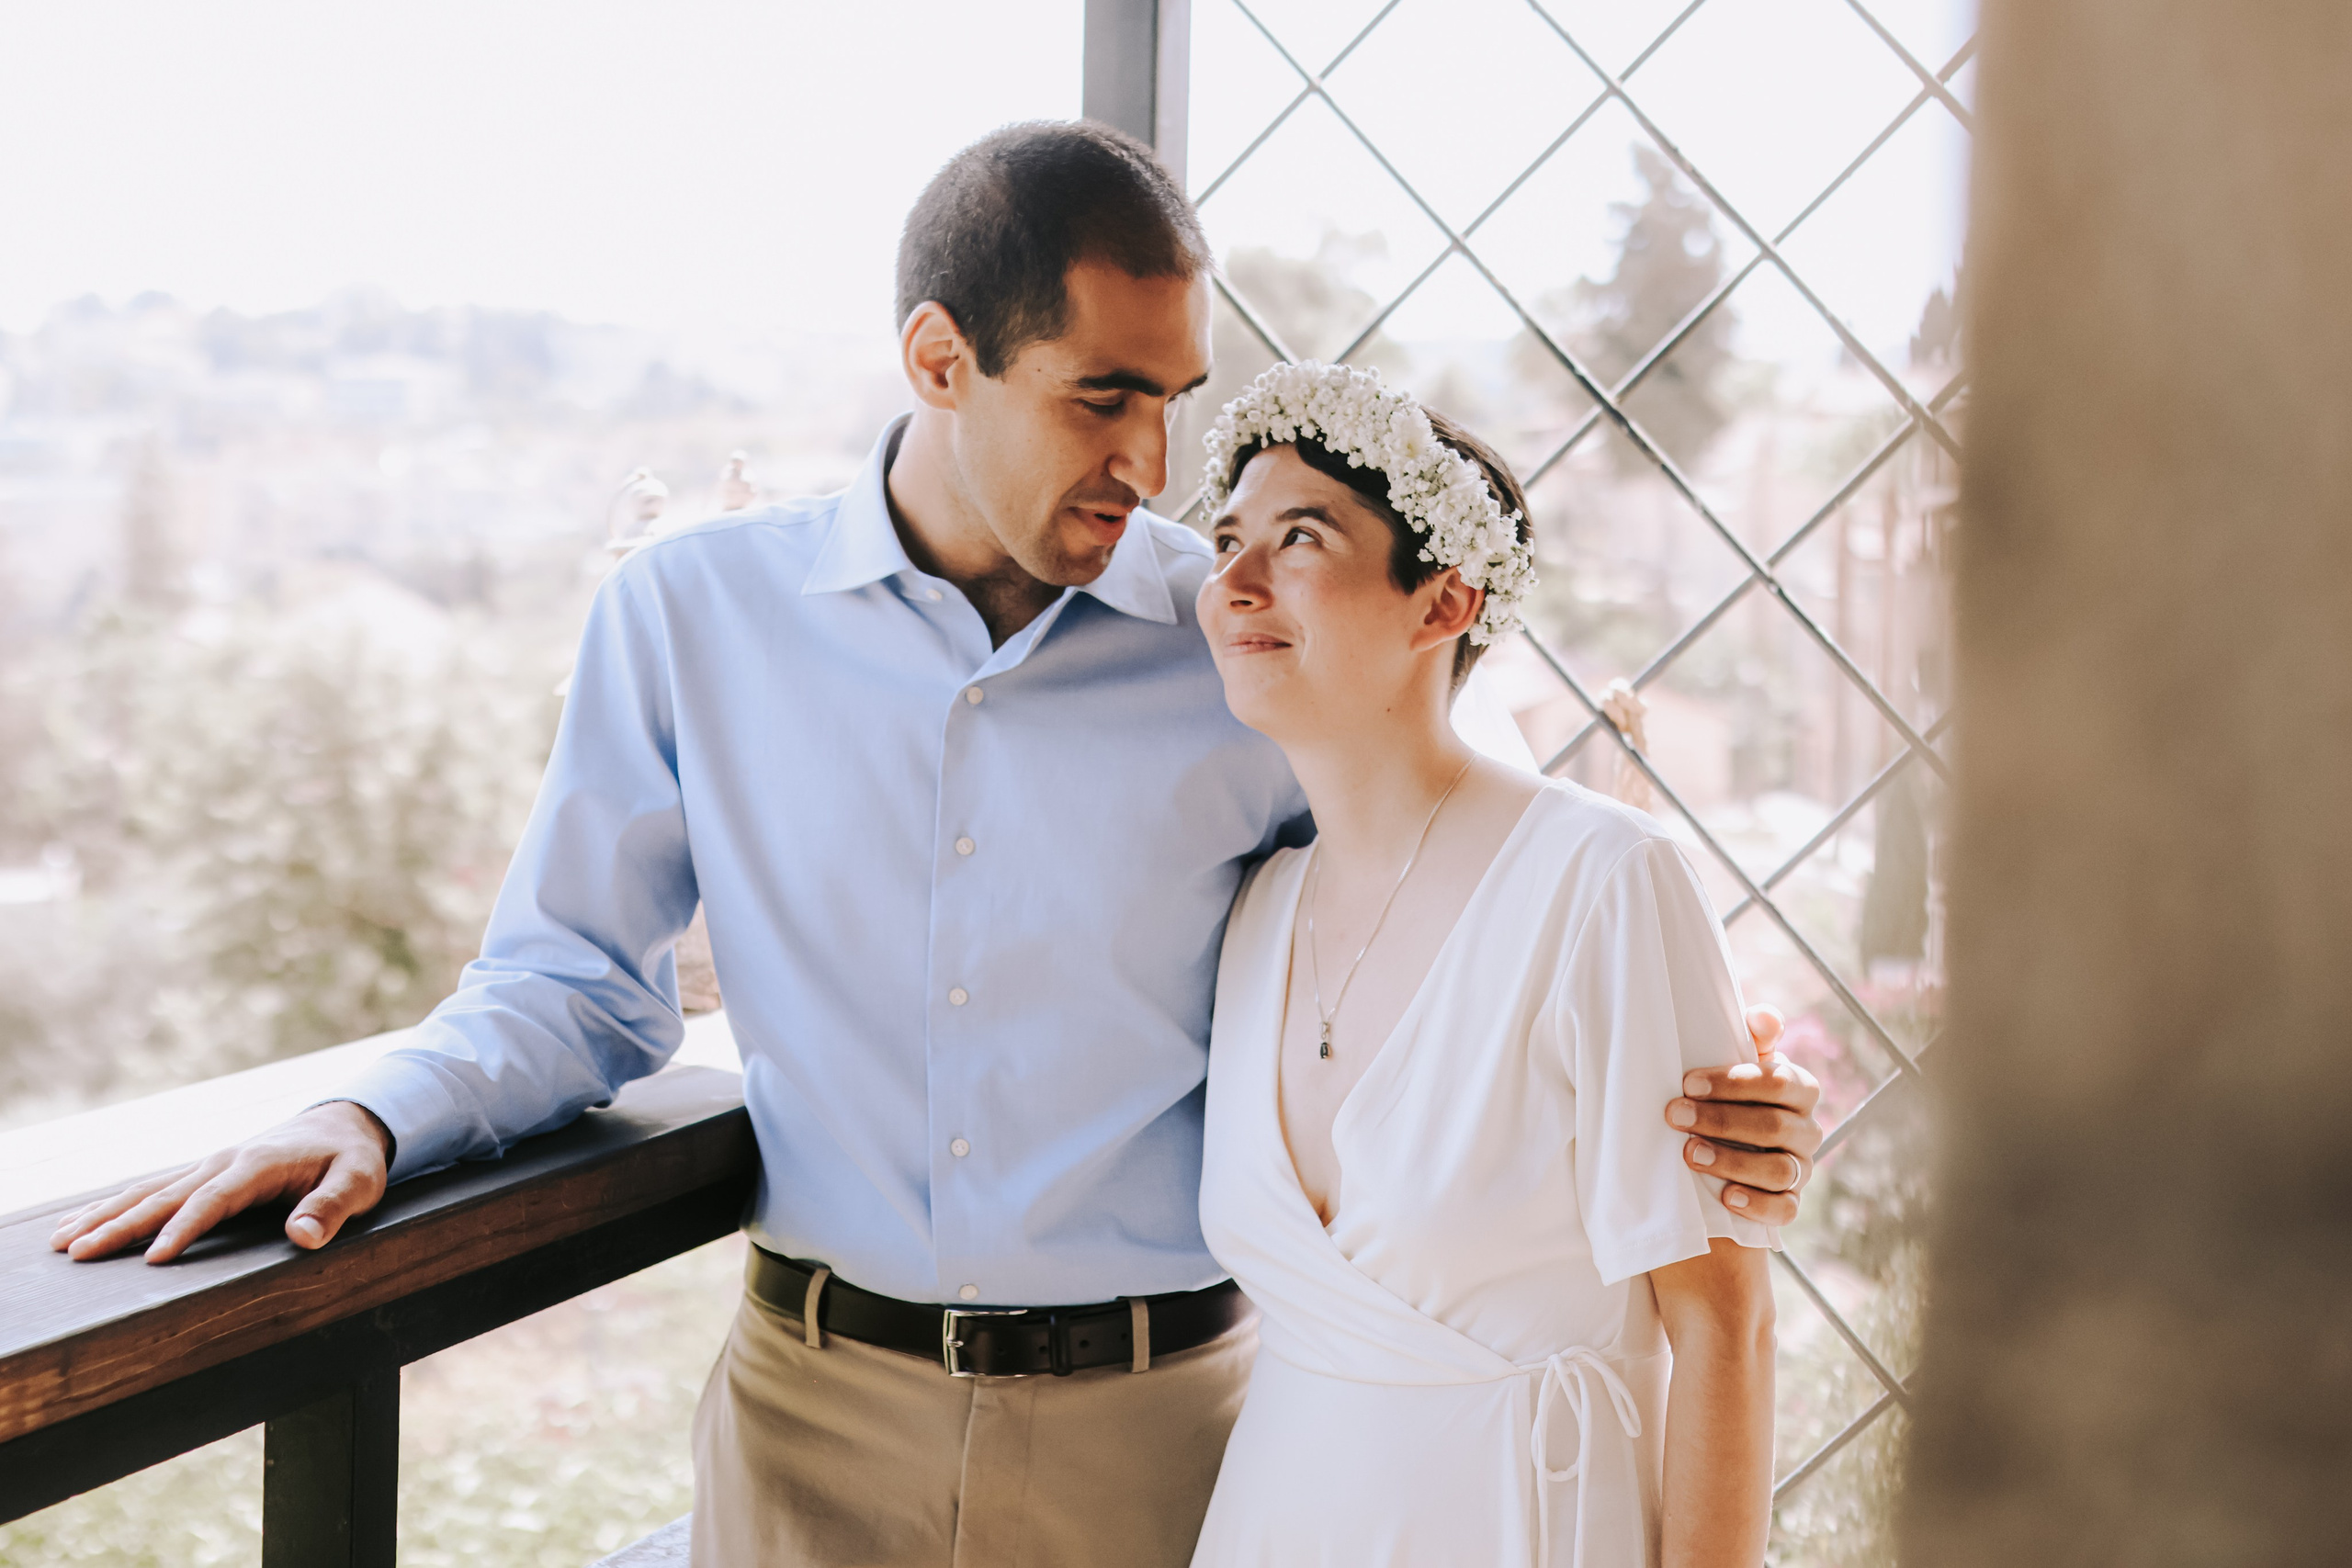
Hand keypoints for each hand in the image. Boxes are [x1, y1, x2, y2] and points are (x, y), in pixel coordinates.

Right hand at [49, 1101, 393, 1264]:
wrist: (344, 1124)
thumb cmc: (352, 1160)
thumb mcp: (359, 1181)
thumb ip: (332, 1208)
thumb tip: (303, 1237)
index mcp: (258, 1165)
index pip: (214, 1201)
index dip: (185, 1229)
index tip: (155, 1259)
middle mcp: (224, 1161)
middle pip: (165, 1195)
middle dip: (121, 1224)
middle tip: (77, 1252)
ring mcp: (210, 1165)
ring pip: (149, 1191)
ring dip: (105, 1215)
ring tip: (61, 1241)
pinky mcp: (204, 1173)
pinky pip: (154, 1189)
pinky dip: (116, 1204)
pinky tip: (83, 1221)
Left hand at [1668, 1005, 1822, 1226]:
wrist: (1722, 1153)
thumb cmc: (1728, 1098)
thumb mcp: (1735, 1067)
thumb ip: (1750, 1040)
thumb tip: (1764, 1017)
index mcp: (1799, 1089)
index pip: (1781, 1081)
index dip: (1736, 1081)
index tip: (1687, 1082)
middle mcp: (1806, 1129)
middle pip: (1776, 1125)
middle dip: (1721, 1120)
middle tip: (1674, 1115)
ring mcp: (1801, 1170)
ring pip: (1780, 1169)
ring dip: (1732, 1162)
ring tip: (1690, 1154)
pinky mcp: (1790, 1204)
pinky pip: (1784, 1210)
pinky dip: (1757, 1204)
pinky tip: (1727, 1197)